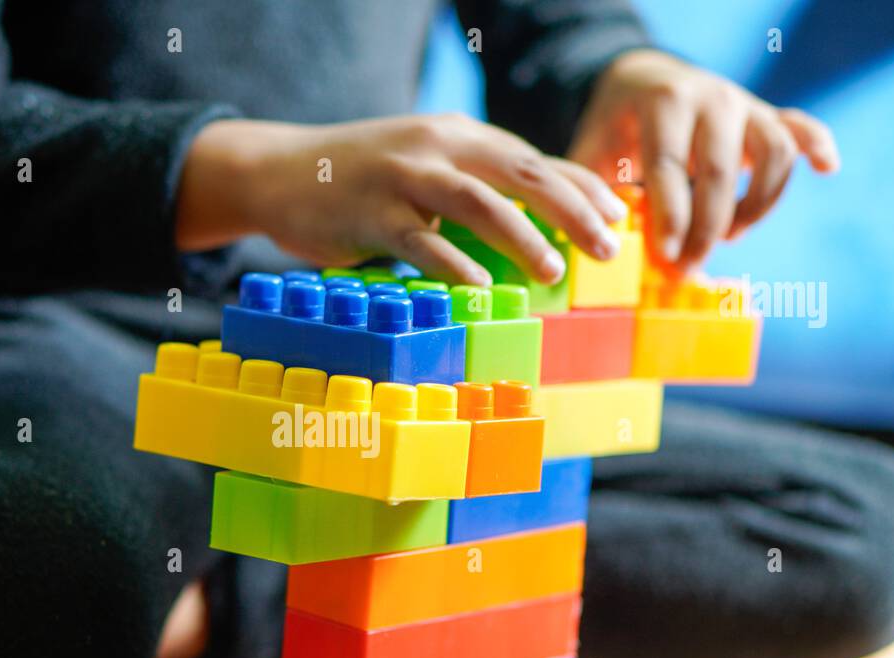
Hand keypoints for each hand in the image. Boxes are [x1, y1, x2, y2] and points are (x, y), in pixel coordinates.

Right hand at [176, 114, 628, 285]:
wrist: (277, 171)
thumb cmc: (359, 180)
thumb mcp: (422, 168)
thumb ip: (470, 186)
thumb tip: (534, 224)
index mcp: (457, 135)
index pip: (533, 159)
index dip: (580, 188)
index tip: (616, 220)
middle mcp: (436, 146)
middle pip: (520, 173)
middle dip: (571, 210)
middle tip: (606, 248)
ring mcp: (401, 178)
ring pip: (478, 201)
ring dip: (523, 236)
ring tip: (555, 270)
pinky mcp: (369, 214)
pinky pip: (420, 241)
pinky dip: (453, 263)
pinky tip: (480, 287)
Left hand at [569, 49, 839, 273]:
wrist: (643, 81)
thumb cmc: (614, 131)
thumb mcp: (593, 155)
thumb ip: (597, 198)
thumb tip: (608, 250)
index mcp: (663, 101)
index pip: (668, 165)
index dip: (669, 217)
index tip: (666, 260)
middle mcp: (711, 96)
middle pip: (718, 170)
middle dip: (705, 228)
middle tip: (689, 268)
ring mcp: (745, 103)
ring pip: (771, 155)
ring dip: (755, 205)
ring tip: (728, 237)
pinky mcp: (766, 115)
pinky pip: (801, 127)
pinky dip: (818, 146)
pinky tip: (828, 169)